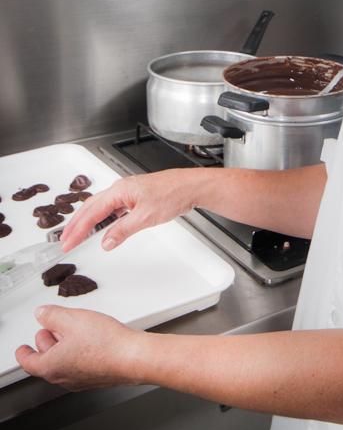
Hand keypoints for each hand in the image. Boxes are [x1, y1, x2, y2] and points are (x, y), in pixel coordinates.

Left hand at [15, 306, 145, 390]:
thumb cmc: (105, 344)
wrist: (133, 358)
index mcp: (52, 366)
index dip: (24, 353)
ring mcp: (82, 380)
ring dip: (63, 347)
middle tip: (49, 330)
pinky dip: (78, 352)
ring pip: (64, 363)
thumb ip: (52, 315)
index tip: (22, 349)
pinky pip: (80, 365)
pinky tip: (90, 339)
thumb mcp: (72, 319)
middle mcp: (64, 378)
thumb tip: (42, 314)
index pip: (28, 362)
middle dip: (46, 344)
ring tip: (72, 330)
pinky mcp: (97, 377)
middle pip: (46, 362)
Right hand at [60, 169, 198, 251]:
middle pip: (91, 207)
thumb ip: (123, 230)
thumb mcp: (146, 217)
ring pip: (100, 207)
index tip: (68, 243)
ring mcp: (127, 192)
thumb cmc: (173, 194)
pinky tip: (102, 226)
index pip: (92, 213)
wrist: (190, 187)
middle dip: (76, 225)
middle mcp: (120, 189)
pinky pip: (112, 207)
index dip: (78, 230)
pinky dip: (102, 218)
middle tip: (65, 240)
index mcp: (119, 191)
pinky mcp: (135, 196)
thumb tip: (106, 242)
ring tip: (77, 234)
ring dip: (88, 221)